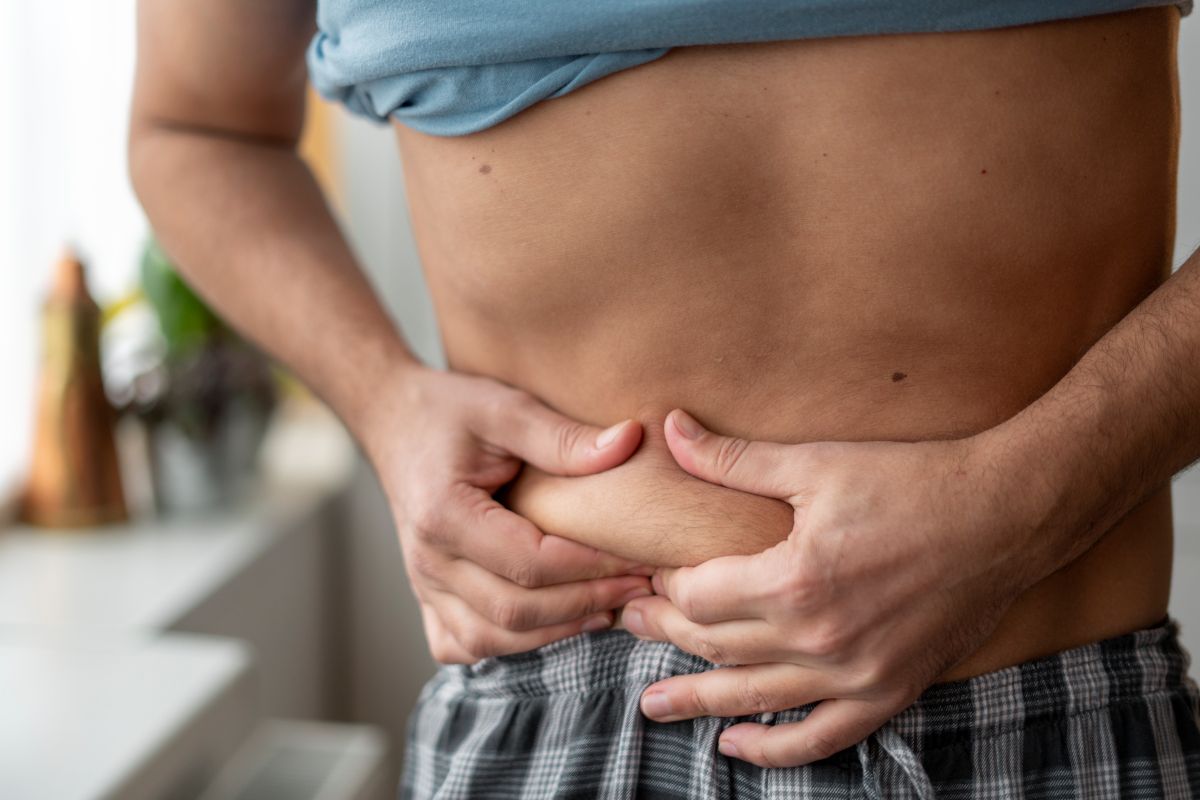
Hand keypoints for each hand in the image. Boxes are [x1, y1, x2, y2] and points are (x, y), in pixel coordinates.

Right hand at [364, 365, 653, 663]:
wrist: (394, 421)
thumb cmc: (451, 412)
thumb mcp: (506, 408)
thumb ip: (562, 436)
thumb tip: (628, 443)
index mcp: (443, 514)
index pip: (529, 562)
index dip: (591, 567)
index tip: (639, 557)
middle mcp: (427, 559)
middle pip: (514, 609)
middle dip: (585, 603)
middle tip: (639, 586)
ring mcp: (421, 584)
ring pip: (489, 638)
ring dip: (554, 632)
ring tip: (608, 608)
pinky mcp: (424, 595)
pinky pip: (460, 644)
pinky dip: (507, 645)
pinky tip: (551, 624)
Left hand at [621, 409, 1037, 766]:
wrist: (1005, 516)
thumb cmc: (911, 481)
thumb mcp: (816, 463)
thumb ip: (734, 460)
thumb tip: (670, 429)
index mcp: (793, 580)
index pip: (698, 597)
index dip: (665, 587)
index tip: (651, 574)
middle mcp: (818, 639)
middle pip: (715, 647)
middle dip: (665, 637)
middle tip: (629, 626)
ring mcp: (854, 675)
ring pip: (753, 699)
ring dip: (698, 702)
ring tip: (651, 706)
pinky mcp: (888, 692)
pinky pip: (821, 739)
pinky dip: (775, 749)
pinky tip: (734, 746)